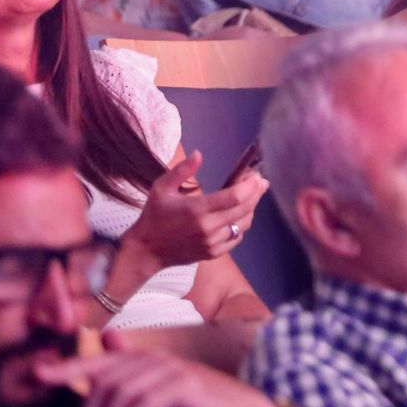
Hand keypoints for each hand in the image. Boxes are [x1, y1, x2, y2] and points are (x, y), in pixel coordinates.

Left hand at [35, 330, 281, 406]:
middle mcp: (155, 359)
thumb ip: (132, 384)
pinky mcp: (185, 386)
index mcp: (146, 361)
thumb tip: (107, 360)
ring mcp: (171, 370)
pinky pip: (144, 404)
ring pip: (121, 393)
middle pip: (105, 381)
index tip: (37, 375)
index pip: (100, 361)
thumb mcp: (160, 397)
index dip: (68, 367)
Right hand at [124, 151, 268, 267]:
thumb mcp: (162, 188)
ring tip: (251, 196)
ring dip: (251, 208)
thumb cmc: (154, 216)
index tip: (257, 176)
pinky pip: (236, 237)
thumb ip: (181, 170)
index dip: (250, 186)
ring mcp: (212, 242)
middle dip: (256, 193)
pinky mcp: (213, 253)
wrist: (146, 250)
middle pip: (244, 208)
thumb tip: (199, 154)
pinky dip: (241, 225)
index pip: (234, 197)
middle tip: (260, 182)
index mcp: (197, 209)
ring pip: (243, 224)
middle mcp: (208, 227)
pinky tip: (239, 215)